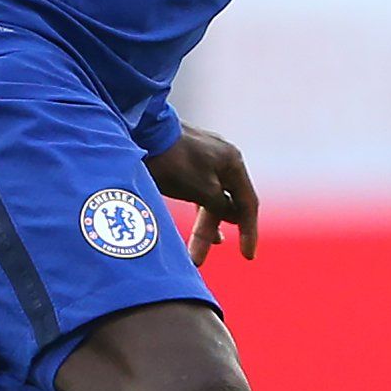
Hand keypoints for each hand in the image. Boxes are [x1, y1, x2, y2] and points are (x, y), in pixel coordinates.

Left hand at [147, 126, 258, 264]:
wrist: (140, 131)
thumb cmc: (174, 162)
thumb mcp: (203, 190)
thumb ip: (222, 207)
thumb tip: (234, 216)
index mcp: (233, 163)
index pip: (248, 204)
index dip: (249, 232)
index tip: (247, 257)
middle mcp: (222, 158)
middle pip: (225, 203)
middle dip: (210, 233)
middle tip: (197, 260)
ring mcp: (203, 157)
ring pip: (208, 198)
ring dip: (202, 224)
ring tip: (194, 252)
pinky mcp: (184, 159)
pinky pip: (196, 189)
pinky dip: (194, 208)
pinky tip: (190, 221)